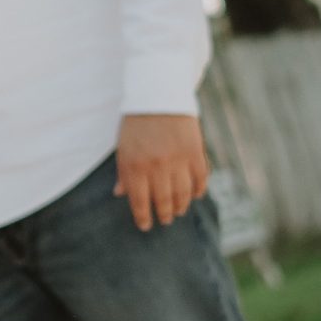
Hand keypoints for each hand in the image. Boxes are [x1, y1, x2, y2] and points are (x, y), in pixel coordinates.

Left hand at [114, 113, 209, 231]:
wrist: (159, 95)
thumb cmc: (136, 123)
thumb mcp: (123, 147)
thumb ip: (124, 172)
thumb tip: (120, 194)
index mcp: (135, 167)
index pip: (140, 202)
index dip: (143, 217)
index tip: (145, 225)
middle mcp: (157, 167)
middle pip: (163, 201)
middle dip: (163, 214)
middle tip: (164, 220)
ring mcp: (178, 161)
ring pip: (183, 195)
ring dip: (181, 206)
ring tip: (178, 211)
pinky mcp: (195, 153)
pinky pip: (200, 179)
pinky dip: (198, 190)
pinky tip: (195, 195)